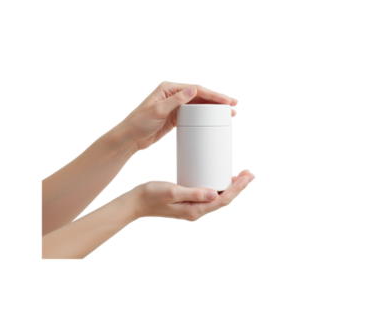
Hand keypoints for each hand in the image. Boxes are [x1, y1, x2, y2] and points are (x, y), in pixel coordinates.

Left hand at [120, 80, 239, 151]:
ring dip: (213, 108)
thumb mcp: (157, 110)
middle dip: (218, 100)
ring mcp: (174, 105)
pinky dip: (205, 115)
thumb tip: (192, 90)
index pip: (196, 90)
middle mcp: (173, 94)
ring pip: (199, 105)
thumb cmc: (138, 123)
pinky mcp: (175, 116)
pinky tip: (213, 118)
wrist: (129, 138)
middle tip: (233, 106)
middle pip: (200, 95)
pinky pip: (194, 114)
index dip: (214, 94)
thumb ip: (175, 100)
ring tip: (228, 113)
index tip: (227, 100)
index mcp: (168, 88)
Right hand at [129, 169, 255, 222]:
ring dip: (232, 187)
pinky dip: (221, 187)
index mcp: (195, 210)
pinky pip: (211, 196)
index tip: (247, 177)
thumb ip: (193, 193)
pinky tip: (224, 180)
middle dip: (239, 187)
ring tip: (243, 176)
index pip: (223, 200)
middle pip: (225, 199)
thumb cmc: (150, 195)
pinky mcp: (190, 202)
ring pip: (219, 198)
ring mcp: (193, 208)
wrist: (134, 203)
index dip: (238, 188)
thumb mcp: (172, 191)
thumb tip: (214, 194)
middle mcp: (197, 211)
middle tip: (251, 174)